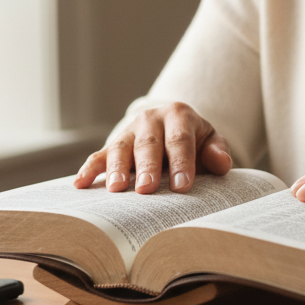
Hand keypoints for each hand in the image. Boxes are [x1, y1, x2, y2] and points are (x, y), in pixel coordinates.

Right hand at [74, 102, 231, 193]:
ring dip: (117, 168)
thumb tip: (223, 163)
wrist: (171, 126)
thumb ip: (217, 150)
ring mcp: (129, 132)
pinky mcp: (112, 145)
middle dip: (148, 166)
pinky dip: (89, 169)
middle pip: (149, 143)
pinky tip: (81, 185)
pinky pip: (98, 156)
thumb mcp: (209, 140)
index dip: (182, 163)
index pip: (180, 140)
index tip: (182, 186)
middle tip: (147, 189)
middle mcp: (151, 119)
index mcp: (178, 116)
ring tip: (117, 189)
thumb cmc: (193, 140)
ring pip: (121, 148)